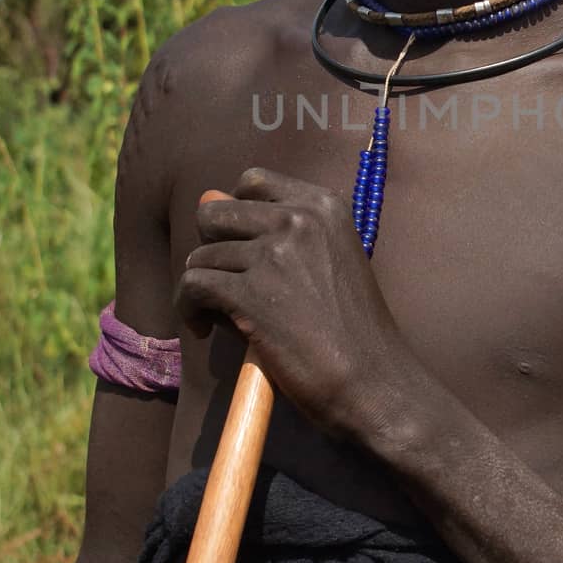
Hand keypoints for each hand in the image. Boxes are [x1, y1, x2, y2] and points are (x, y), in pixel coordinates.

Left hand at [176, 168, 418, 443]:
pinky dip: (188, 309)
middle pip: (215, 214)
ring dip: (203, 288)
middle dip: (213, 249)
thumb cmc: (354, 328)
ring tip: (220, 316)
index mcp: (324, 205)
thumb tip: (206, 198)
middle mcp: (298, 218)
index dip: (237, 215)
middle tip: (228, 284)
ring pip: (201, 255)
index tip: (243, 248)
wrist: (373, 380)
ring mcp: (274, 253)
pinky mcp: (250, 292)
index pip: (252, 181)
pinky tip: (204, 328)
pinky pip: (192, 285)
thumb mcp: (328, 261)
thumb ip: (272, 230)